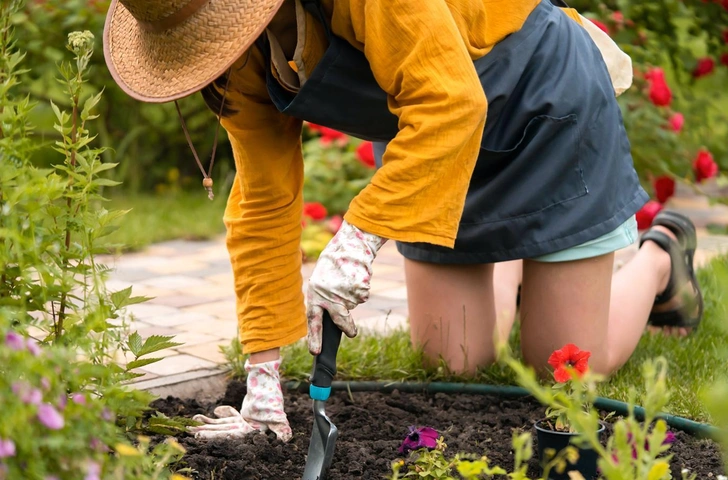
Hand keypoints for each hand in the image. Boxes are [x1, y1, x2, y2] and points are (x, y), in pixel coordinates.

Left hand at [188, 358, 291, 441]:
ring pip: (219, 425)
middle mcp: (242, 429)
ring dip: (206, 425)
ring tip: (192, 423)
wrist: (271, 386)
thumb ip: (281, 428)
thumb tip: (286, 439)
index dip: (213, 436)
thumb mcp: (278, 417)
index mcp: (248, 430)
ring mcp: (240, 423)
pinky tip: (207, 414)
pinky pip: (224, 418)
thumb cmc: (273, 403)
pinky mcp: (239, 417)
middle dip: (204, 432)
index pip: (228, 435)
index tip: (199, 436)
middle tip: (189, 431)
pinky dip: (216, 416)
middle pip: (219, 432)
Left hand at [306, 220, 386, 353]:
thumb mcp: (321, 282)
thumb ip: (323, 300)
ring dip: (352, 296)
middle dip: (346, 326)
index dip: (314, 336)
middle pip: (339, 318)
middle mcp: (329, 295)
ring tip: (347, 280)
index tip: (315, 351)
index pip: (313, 319)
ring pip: (353, 304)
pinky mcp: (359, 288)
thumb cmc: (332, 266)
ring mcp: (345, 292)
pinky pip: (362, 296)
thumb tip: (331, 322)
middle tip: (352, 333)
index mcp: (315, 294)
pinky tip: (355, 277)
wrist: (348, 245)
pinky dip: (360, 289)